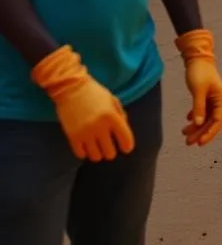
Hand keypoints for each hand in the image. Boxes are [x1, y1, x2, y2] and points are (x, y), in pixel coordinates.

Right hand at [31, 45, 134, 160]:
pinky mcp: (72, 137)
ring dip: (98, 154)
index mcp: (112, 117)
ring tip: (98, 148)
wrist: (71, 88)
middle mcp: (100, 127)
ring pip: (95, 157)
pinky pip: (81, 154)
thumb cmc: (95, 93)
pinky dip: (85, 153)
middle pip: (110, 153)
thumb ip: (120, 115)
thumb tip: (123, 132)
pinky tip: (86, 146)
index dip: (127, 146)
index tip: (126, 148)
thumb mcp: (112, 100)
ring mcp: (85, 133)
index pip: (125, 139)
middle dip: (111, 151)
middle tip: (109, 147)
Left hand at [175, 30, 221, 146]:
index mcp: (221, 99)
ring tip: (184, 133)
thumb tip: (199, 124)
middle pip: (211, 122)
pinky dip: (196, 117)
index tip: (199, 143)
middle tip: (188, 142)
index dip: (209, 133)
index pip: (218, 121)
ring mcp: (213, 99)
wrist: (197, 58)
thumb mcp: (198, 90)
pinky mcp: (206, 96)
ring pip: (206, 117)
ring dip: (196, 126)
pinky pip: (202, 111)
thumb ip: (199, 107)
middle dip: (200, 132)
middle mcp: (219, 101)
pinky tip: (187, 120)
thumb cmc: (199, 72)